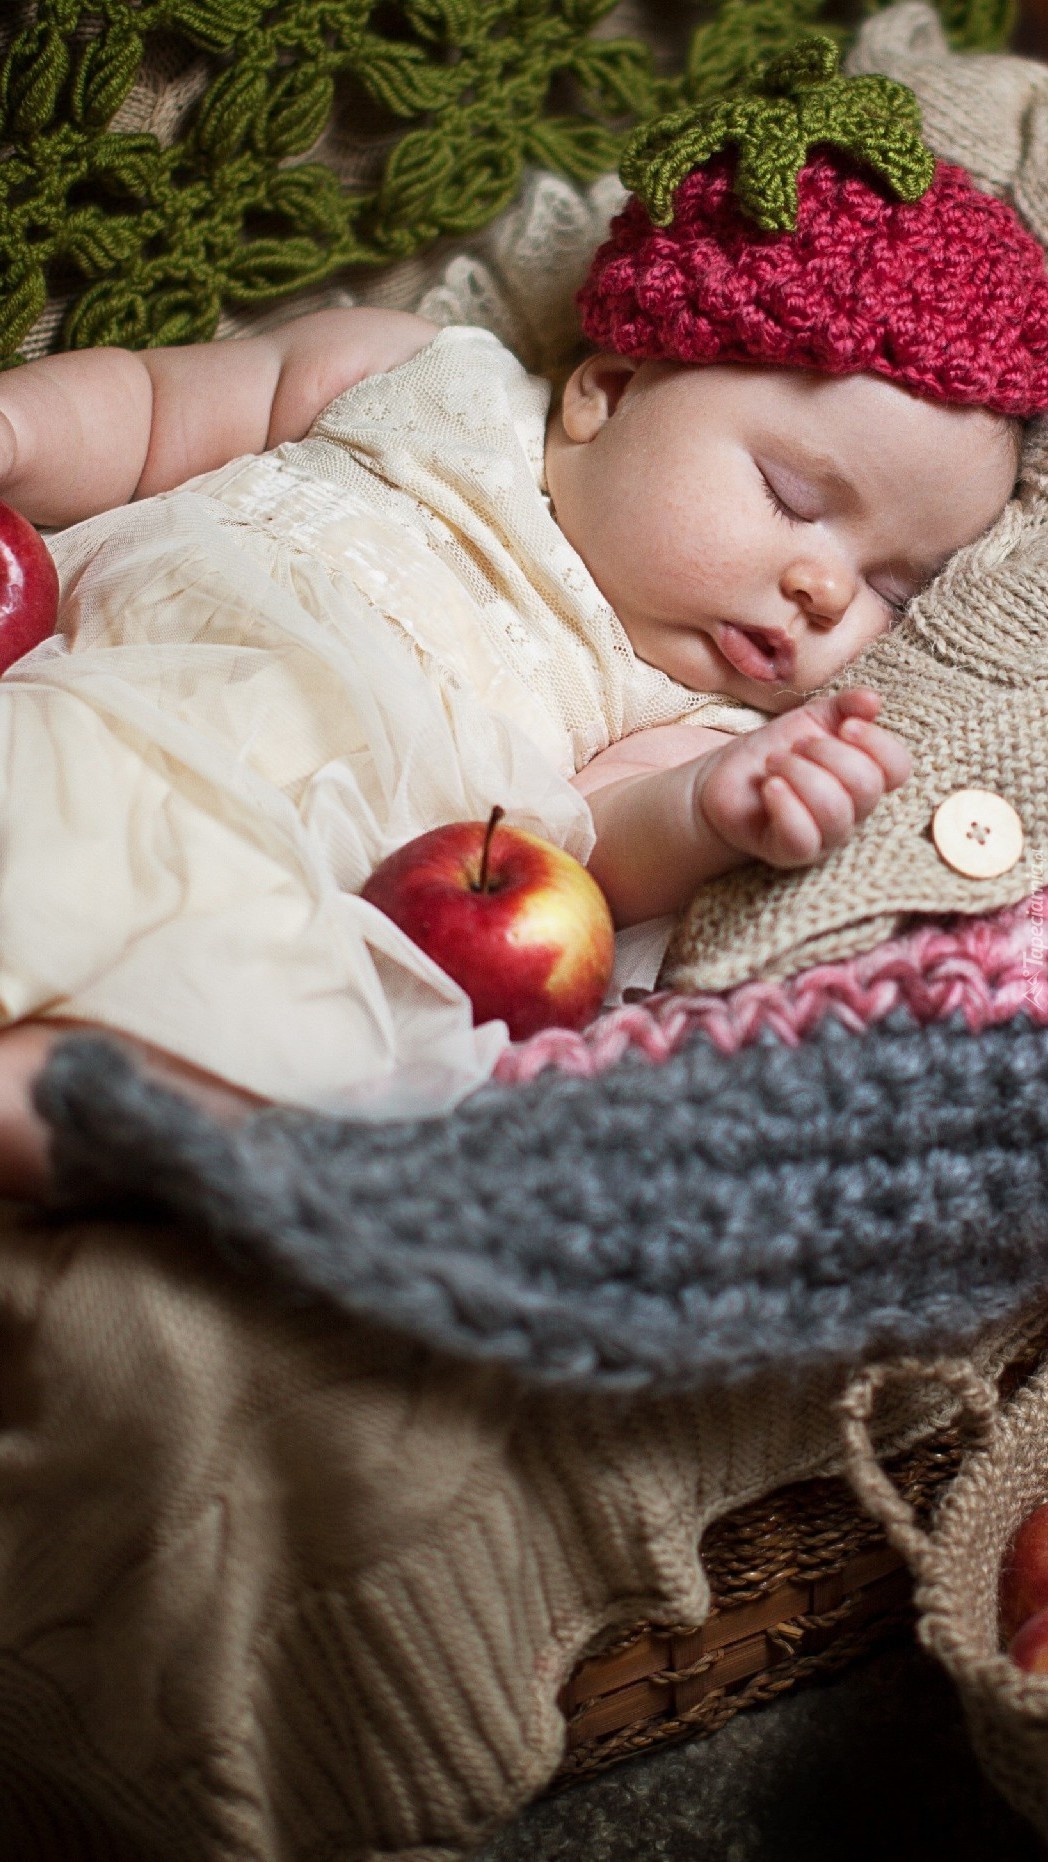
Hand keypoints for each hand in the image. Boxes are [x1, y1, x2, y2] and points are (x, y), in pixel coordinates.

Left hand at [695, 689, 910, 867]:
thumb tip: (873, 700)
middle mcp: (853, 812)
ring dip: (799, 773)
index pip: (898, 768)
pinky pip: (803, 836)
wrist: (726, 780)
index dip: (876, 743)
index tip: (845, 726)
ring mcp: (825, 837)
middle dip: (826, 753)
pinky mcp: (792, 852)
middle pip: (866, 785)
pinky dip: (784, 803)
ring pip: (834, 810)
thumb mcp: (811, 719)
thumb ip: (845, 707)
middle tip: (796, 746)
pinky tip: (769, 786)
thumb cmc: (776, 752)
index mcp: (865, 777)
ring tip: (774, 764)